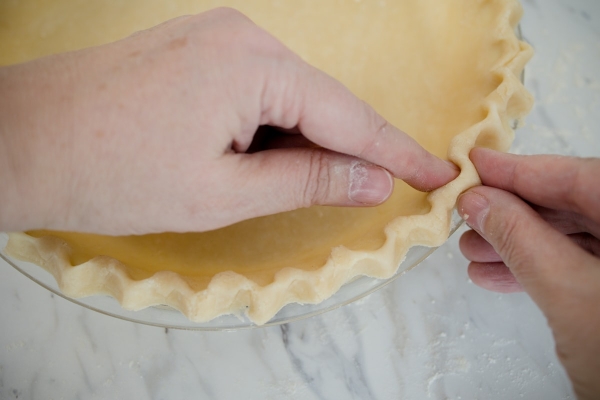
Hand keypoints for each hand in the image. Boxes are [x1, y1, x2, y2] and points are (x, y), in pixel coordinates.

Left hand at [0, 8, 456, 234]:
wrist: (20, 141)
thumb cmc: (115, 171)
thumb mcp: (223, 192)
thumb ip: (308, 180)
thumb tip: (374, 180)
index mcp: (255, 65)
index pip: (350, 115)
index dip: (398, 152)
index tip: (439, 175)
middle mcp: (244, 37)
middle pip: (321, 102)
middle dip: (348, 150)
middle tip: (379, 189)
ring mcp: (217, 38)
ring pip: (289, 98)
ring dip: (304, 143)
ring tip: (301, 185)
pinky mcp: (197, 50)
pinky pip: (257, 90)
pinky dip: (272, 129)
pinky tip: (262, 159)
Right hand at [458, 148, 599, 398]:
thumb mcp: (568, 292)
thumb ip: (520, 237)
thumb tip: (478, 201)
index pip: (581, 176)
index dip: (522, 169)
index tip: (476, 164)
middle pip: (575, 204)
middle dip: (514, 212)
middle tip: (467, 213)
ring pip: (574, 237)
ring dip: (519, 243)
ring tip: (472, 252)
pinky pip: (580, 266)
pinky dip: (538, 269)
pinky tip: (496, 277)